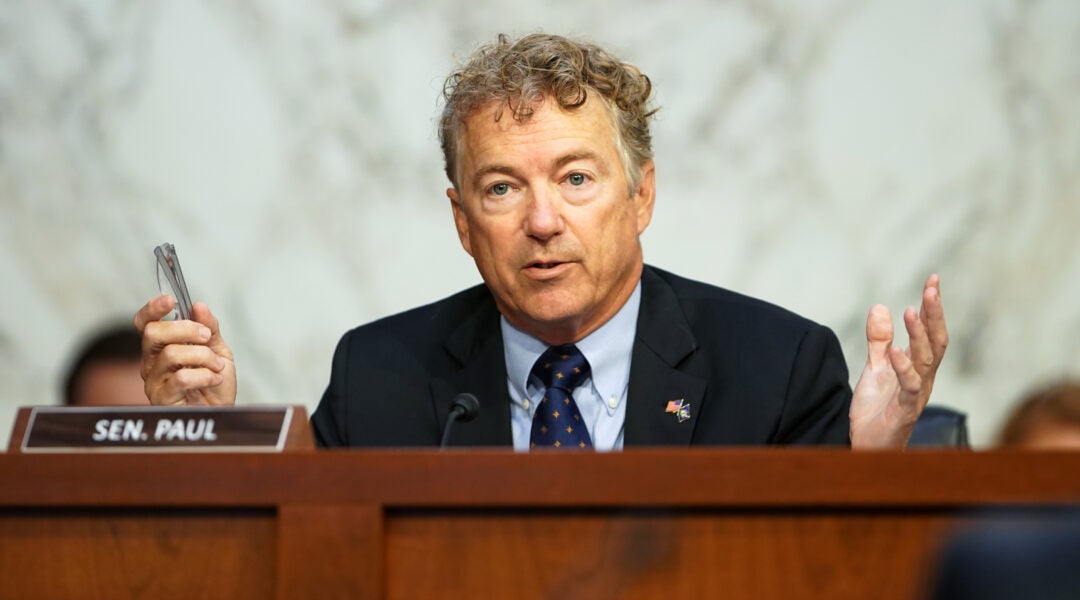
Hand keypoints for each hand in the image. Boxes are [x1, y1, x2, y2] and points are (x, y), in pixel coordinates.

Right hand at [133, 295, 236, 405]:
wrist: (222, 412)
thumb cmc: (215, 383)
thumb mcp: (218, 350)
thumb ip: (209, 328)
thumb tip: (199, 306)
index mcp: (162, 347)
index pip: (145, 324)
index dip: (152, 309)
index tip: (170, 300)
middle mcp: (151, 362)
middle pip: (153, 333)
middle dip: (185, 329)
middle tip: (207, 337)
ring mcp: (154, 381)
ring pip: (170, 354)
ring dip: (203, 356)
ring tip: (218, 366)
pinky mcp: (162, 399)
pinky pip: (180, 378)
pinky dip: (204, 375)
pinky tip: (215, 379)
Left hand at [850, 275, 947, 447]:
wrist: (869, 447)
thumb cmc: (877, 410)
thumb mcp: (875, 368)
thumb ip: (878, 340)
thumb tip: (880, 306)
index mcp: (919, 366)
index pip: (930, 331)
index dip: (932, 307)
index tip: (933, 279)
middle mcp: (924, 378)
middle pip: (936, 341)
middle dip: (935, 314)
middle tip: (931, 288)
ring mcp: (916, 394)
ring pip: (926, 361)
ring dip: (919, 335)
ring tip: (912, 310)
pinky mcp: (904, 410)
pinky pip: (908, 386)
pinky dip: (902, 367)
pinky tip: (894, 350)